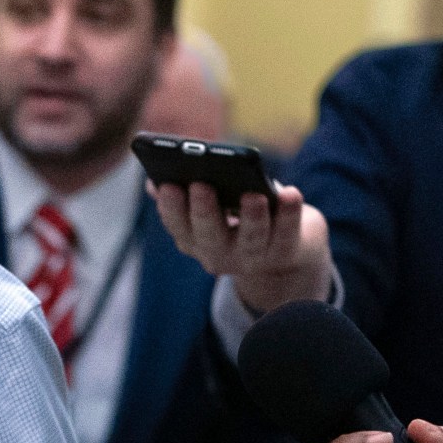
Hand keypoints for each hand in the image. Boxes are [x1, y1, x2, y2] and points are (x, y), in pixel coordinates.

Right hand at [146, 179, 332, 313]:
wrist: (285, 246)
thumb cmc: (240, 214)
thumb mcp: (213, 206)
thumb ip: (188, 193)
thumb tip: (152, 183)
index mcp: (194, 239)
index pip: (177, 225)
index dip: (171, 207)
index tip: (168, 184)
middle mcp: (218, 254)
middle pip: (209, 236)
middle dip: (204, 211)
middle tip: (201, 185)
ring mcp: (252, 258)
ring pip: (250, 240)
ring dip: (251, 218)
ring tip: (253, 194)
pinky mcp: (285, 253)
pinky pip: (286, 234)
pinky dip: (289, 214)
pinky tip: (290, 194)